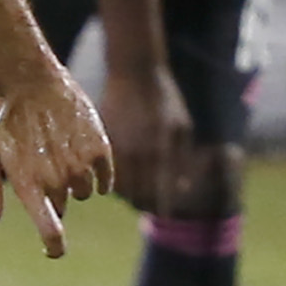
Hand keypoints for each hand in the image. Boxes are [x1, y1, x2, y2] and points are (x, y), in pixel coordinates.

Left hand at [0, 71, 111, 257]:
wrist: (31, 79)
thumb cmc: (5, 118)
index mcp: (29, 184)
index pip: (49, 229)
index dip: (54, 246)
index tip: (54, 251)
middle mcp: (57, 178)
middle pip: (62, 207)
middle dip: (53, 197)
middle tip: (41, 169)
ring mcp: (80, 164)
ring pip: (83, 191)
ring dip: (73, 182)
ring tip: (58, 154)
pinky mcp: (99, 148)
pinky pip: (104, 176)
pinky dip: (97, 175)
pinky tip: (84, 159)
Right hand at [97, 66, 192, 214]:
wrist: (134, 71)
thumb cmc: (163, 99)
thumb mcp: (181, 126)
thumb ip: (183, 158)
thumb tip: (183, 189)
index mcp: (161, 147)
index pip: (161, 188)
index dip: (163, 205)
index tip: (166, 215)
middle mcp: (139, 150)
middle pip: (140, 191)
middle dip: (146, 202)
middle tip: (150, 207)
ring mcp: (119, 145)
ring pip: (120, 183)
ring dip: (128, 194)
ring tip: (135, 196)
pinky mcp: (102, 140)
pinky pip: (106, 168)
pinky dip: (113, 179)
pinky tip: (120, 180)